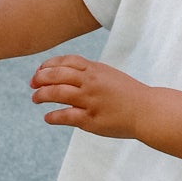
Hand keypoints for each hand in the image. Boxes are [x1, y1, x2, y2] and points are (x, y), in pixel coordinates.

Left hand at [31, 54, 146, 137]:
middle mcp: (91, 82)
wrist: (148, 111)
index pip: (66, 61)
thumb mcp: (109, 75)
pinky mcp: (91, 119)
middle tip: (32, 84)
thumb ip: (90, 73)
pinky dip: (53, 116)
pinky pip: (66, 116)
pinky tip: (48, 117)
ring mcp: (90, 100)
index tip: (40, 70)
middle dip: (40, 78)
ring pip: (57, 93)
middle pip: (57, 74)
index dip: (48, 64)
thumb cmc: (129, 94)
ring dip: (41, 95)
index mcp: (96, 69)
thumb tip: (66, 74)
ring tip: (35, 99)